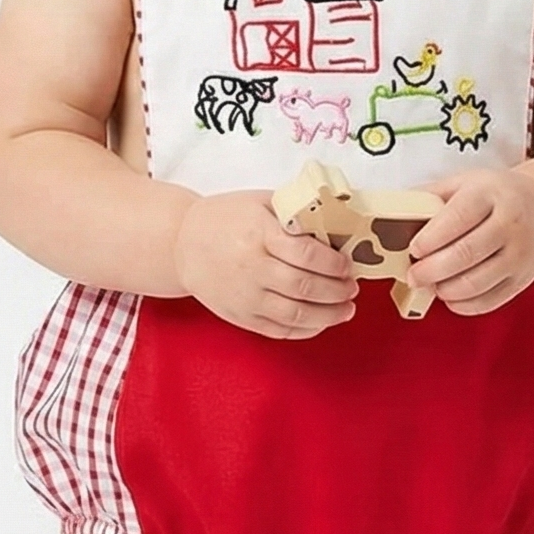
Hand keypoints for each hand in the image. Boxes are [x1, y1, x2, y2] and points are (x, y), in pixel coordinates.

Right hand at [173, 190, 357, 338]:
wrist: (181, 244)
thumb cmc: (224, 219)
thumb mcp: (259, 202)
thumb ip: (295, 212)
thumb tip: (337, 223)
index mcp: (258, 235)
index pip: (307, 254)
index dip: (335, 264)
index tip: (348, 265)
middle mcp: (252, 268)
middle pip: (305, 287)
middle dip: (337, 291)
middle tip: (352, 288)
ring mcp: (246, 296)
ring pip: (296, 314)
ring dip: (329, 315)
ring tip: (346, 309)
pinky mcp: (241, 316)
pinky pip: (279, 330)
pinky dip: (305, 330)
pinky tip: (321, 322)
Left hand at [405, 166, 533, 315]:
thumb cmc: (492, 196)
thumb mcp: (463, 182)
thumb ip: (429, 197)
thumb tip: (391, 216)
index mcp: (491, 194)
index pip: (457, 218)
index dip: (431, 238)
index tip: (412, 249)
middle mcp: (511, 223)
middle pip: (466, 254)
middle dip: (431, 269)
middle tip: (413, 275)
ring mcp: (521, 254)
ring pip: (477, 282)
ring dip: (445, 289)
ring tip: (429, 285)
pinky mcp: (523, 280)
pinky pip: (489, 301)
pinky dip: (463, 305)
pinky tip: (449, 296)